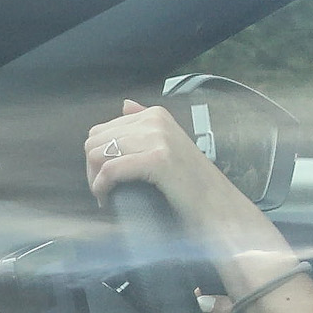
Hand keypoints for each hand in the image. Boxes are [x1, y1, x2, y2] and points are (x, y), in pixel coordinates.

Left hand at [83, 98, 269, 260]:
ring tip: (108, 195)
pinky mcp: (158, 159)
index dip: (97, 158)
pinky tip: (109, 199)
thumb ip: (145, 124)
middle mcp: (156, 121)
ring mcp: (158, 138)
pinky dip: (102, 187)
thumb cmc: (193, 185)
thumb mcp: (170, 145)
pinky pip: (110, 170)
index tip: (108, 178)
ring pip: (97, 154)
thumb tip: (125, 104)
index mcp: (156, 114)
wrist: (219, 208)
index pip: (101, 130)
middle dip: (92, 169)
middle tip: (106, 190)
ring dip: (95, 180)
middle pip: (94, 141)